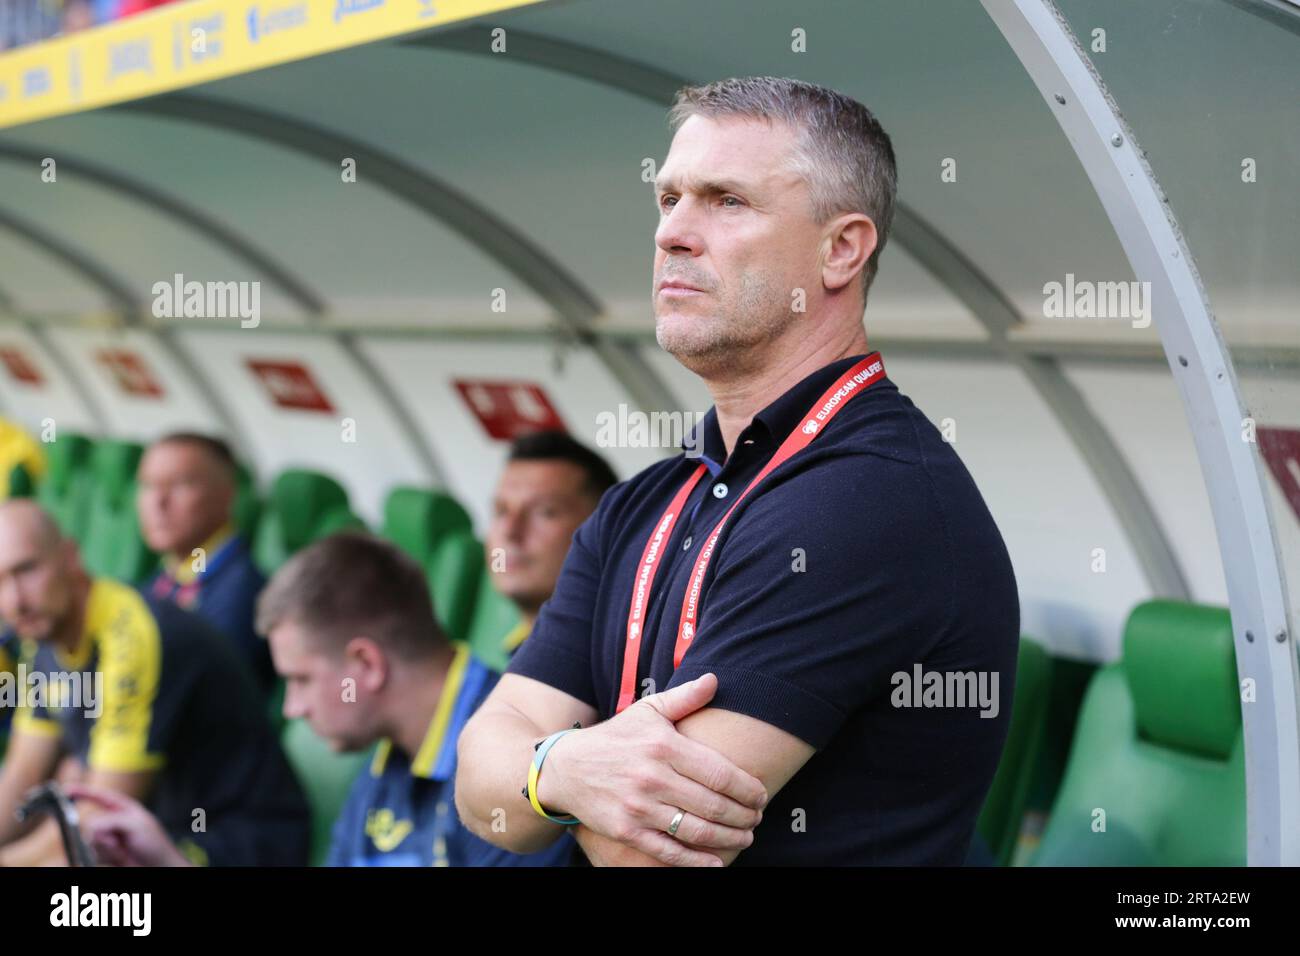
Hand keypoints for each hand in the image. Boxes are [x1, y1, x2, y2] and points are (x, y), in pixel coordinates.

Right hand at [63, 785, 191, 866]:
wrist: (156, 868)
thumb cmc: (155, 845)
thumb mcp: (136, 825)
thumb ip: (111, 820)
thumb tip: (91, 825)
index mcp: (124, 809)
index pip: (100, 796)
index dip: (82, 792)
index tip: (66, 790)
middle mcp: (114, 822)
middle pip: (91, 823)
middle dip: (103, 834)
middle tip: (119, 841)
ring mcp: (108, 839)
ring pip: (90, 840)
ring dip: (106, 848)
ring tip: (124, 851)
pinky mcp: (104, 854)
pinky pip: (93, 853)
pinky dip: (105, 856)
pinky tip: (119, 858)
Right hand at [536, 673, 766, 865]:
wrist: (566, 768)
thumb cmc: (616, 738)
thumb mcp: (647, 711)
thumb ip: (684, 698)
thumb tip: (715, 679)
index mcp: (663, 746)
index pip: (719, 773)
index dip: (748, 788)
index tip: (763, 795)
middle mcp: (652, 777)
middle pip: (713, 805)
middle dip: (744, 815)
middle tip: (758, 818)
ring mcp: (638, 807)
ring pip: (696, 830)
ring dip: (729, 838)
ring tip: (746, 836)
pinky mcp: (626, 831)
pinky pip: (668, 852)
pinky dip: (696, 862)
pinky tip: (717, 863)